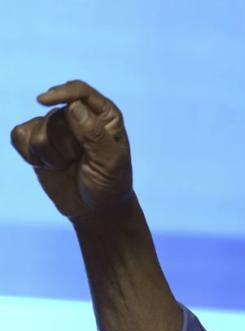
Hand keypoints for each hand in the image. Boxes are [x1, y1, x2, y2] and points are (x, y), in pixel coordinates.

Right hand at [10, 80, 132, 220]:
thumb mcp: (110, 162)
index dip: (62, 93)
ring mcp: (56, 127)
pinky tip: (48, 166)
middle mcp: (80, 115)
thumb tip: (74, 106)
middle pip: (55, 116)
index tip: (44, 100)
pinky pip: (19, 136)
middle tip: (80, 161)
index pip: (80, 91)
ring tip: (68, 166)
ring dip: (51, 155)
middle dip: (64, 145)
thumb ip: (94, 134)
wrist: (94, 209)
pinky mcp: (36, 140)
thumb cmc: (109, 184)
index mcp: (105, 115)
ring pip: (37, 130)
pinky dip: (31, 155)